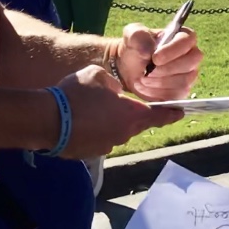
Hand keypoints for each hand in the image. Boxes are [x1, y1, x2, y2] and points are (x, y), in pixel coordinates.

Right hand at [57, 65, 182, 158]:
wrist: (47, 120)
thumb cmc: (76, 94)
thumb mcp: (97, 75)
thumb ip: (112, 84)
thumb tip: (114, 91)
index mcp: (131, 115)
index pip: (159, 116)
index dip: (170, 114)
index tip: (180, 112)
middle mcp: (123, 134)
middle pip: (135, 124)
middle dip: (131, 114)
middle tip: (120, 103)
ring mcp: (107, 146)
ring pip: (115, 131)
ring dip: (110, 122)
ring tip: (93, 110)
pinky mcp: (91, 153)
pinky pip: (99, 139)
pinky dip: (95, 131)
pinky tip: (81, 121)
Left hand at [112, 24, 202, 101]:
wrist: (129, 67)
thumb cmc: (136, 47)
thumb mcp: (132, 34)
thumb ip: (138, 35)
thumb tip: (149, 50)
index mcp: (182, 36)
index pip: (188, 40)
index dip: (173, 50)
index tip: (155, 58)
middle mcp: (190, 55)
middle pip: (191, 62)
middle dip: (167, 69)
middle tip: (148, 71)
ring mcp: (189, 74)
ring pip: (184, 81)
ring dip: (160, 82)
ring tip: (142, 79)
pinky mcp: (182, 91)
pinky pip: (176, 95)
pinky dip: (158, 93)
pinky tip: (145, 87)